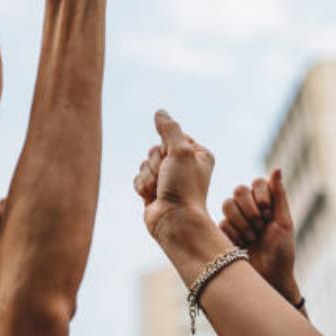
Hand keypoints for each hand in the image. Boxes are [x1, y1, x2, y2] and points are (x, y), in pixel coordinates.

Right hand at [133, 110, 215, 240]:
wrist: (175, 222)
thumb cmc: (184, 188)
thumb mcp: (181, 151)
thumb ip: (169, 129)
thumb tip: (160, 112)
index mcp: (197, 154)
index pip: (172, 136)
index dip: (168, 147)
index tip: (176, 160)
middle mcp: (184, 166)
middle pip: (155, 149)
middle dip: (156, 162)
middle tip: (167, 177)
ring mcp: (168, 180)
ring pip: (144, 163)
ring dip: (149, 175)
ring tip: (161, 189)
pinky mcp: (154, 192)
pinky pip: (138, 178)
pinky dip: (142, 186)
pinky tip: (152, 196)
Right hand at [218, 170, 299, 304]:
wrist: (270, 279)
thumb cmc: (282, 252)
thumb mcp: (284, 222)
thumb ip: (279, 194)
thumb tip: (277, 168)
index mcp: (265, 203)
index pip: (256, 182)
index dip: (260, 195)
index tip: (268, 211)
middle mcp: (249, 208)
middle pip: (239, 190)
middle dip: (250, 208)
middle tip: (260, 225)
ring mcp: (234, 220)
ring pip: (227, 204)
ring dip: (242, 222)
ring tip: (252, 237)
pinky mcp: (223, 233)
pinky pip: (222, 222)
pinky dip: (234, 233)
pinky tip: (242, 245)